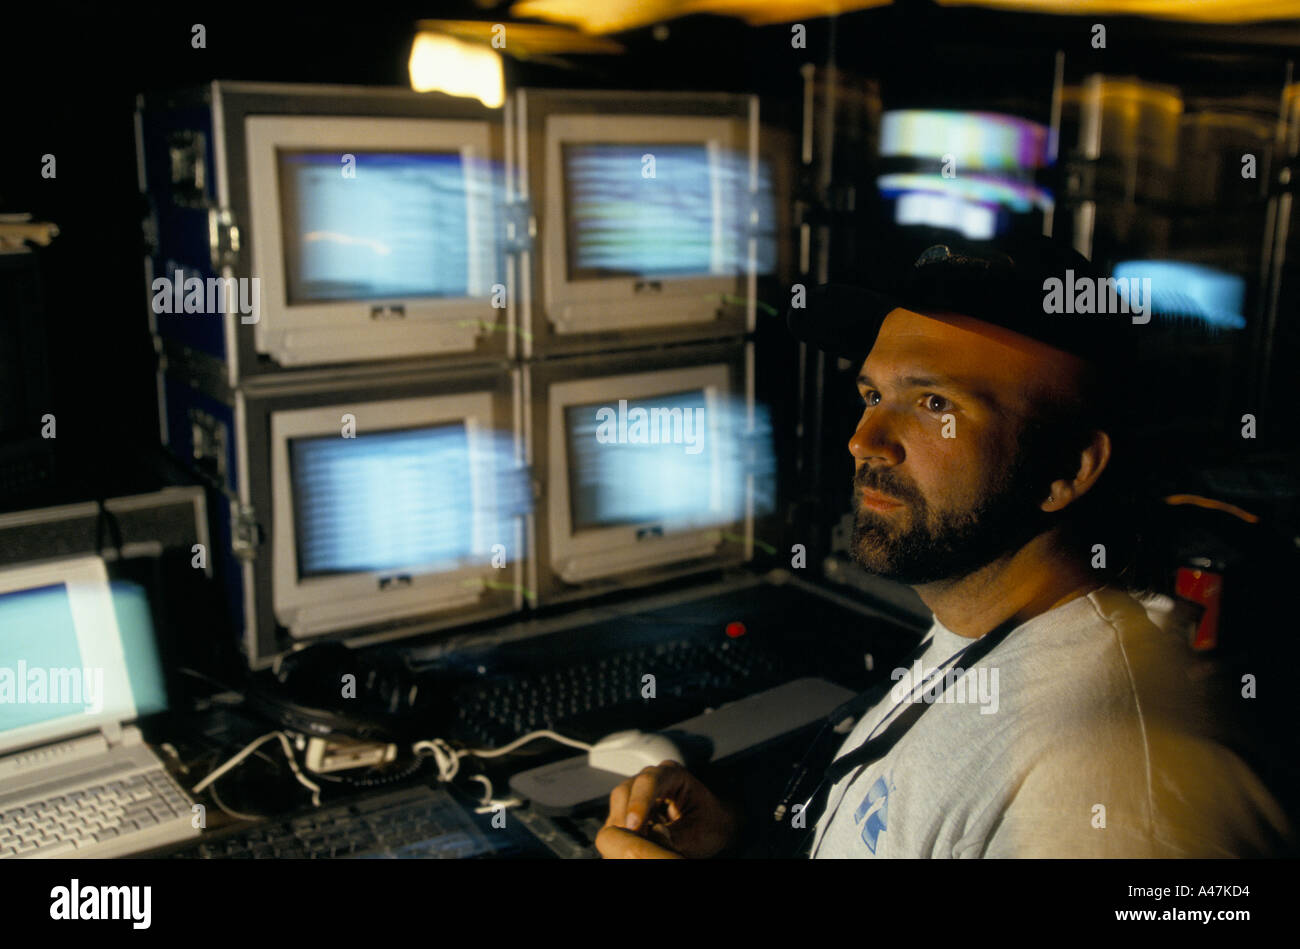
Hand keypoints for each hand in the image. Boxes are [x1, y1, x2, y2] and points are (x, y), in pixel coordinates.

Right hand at [595, 761, 738, 858]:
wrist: (712, 827)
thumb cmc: (710, 824)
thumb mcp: (699, 833)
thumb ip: (677, 836)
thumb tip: (655, 837)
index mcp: (673, 774)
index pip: (650, 781)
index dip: (639, 803)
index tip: (634, 826)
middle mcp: (652, 778)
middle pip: (626, 790)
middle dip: (625, 818)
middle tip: (631, 843)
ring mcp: (638, 792)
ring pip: (617, 804)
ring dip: (621, 827)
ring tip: (634, 846)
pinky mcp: (630, 808)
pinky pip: (617, 818)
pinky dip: (620, 833)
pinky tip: (631, 844)